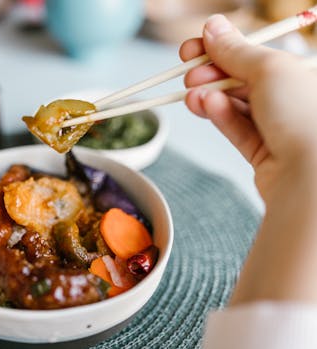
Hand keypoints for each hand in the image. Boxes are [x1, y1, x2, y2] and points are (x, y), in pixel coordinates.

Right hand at [180, 14, 316, 202]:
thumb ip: (235, 51)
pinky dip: (219, 116)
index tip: (193, 48)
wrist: (310, 176)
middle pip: (241, 79)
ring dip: (209, 97)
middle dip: (210, 74)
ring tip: (191, 95)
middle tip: (189, 74)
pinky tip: (205, 107)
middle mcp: (290, 97)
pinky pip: (236, 128)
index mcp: (298, 72)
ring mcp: (277, 126)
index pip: (253, 54)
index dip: (220, 49)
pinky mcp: (263, 151)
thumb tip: (212, 28)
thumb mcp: (268, 69)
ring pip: (234, 105)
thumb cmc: (304, 117)